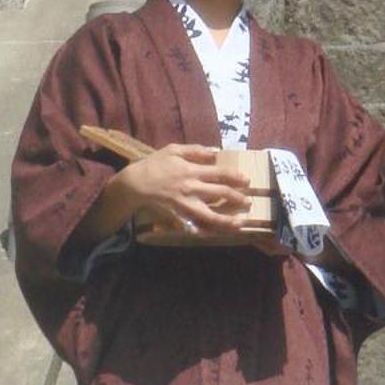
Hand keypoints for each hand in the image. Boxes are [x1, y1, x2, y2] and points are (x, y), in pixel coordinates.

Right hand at [103, 143, 252, 236]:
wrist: (136, 183)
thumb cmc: (155, 164)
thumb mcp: (173, 150)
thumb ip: (195, 150)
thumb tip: (214, 152)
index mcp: (191, 170)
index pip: (219, 173)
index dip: (235, 177)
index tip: (246, 180)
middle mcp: (191, 188)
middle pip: (220, 193)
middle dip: (237, 198)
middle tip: (248, 202)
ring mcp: (185, 204)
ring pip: (210, 215)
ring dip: (226, 220)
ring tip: (239, 223)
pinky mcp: (178, 215)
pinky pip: (194, 226)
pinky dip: (205, 232)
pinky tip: (216, 234)